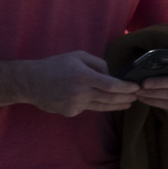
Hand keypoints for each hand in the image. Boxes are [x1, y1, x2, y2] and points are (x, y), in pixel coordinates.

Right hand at [24, 52, 141, 116]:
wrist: (30, 83)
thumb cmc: (55, 66)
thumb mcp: (78, 56)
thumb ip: (98, 64)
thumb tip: (112, 75)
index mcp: (83, 76)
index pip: (112, 85)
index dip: (126, 88)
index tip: (137, 88)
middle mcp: (80, 92)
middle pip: (110, 98)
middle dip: (126, 98)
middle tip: (137, 97)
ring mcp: (75, 104)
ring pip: (102, 106)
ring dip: (117, 105)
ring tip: (127, 103)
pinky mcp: (70, 112)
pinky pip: (88, 108)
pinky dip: (95, 104)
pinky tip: (98, 100)